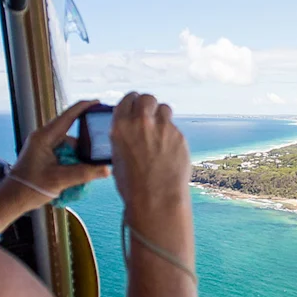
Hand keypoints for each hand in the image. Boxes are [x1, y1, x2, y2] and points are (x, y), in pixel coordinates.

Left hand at [8, 100, 110, 206]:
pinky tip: (77, 173)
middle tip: (100, 150)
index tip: (98, 102)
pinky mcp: (43, 155)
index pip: (68, 116)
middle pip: (71, 134)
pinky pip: (63, 153)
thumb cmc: (30, 187)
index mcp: (44, 137)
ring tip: (88, 169)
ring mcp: (42, 146)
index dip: (84, 107)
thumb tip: (106, 169)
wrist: (12, 199)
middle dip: (85, 143)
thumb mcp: (60, 180)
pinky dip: (71, 161)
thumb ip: (84, 173)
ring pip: (68, 146)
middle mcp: (43, 138)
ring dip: (78, 156)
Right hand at [110, 92, 190, 222]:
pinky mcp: (178, 135)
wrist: (156, 198)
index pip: (127, 99)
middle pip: (147, 98)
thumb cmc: (133, 185)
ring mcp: (162, 127)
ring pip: (164, 108)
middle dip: (148, 104)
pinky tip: (168, 150)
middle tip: (149, 114)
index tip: (136, 105)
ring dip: (161, 116)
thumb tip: (130, 132)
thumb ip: (123, 138)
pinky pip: (174, 127)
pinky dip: (171, 134)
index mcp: (120, 126)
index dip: (132, 102)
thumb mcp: (117, 158)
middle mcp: (141, 122)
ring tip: (160, 131)